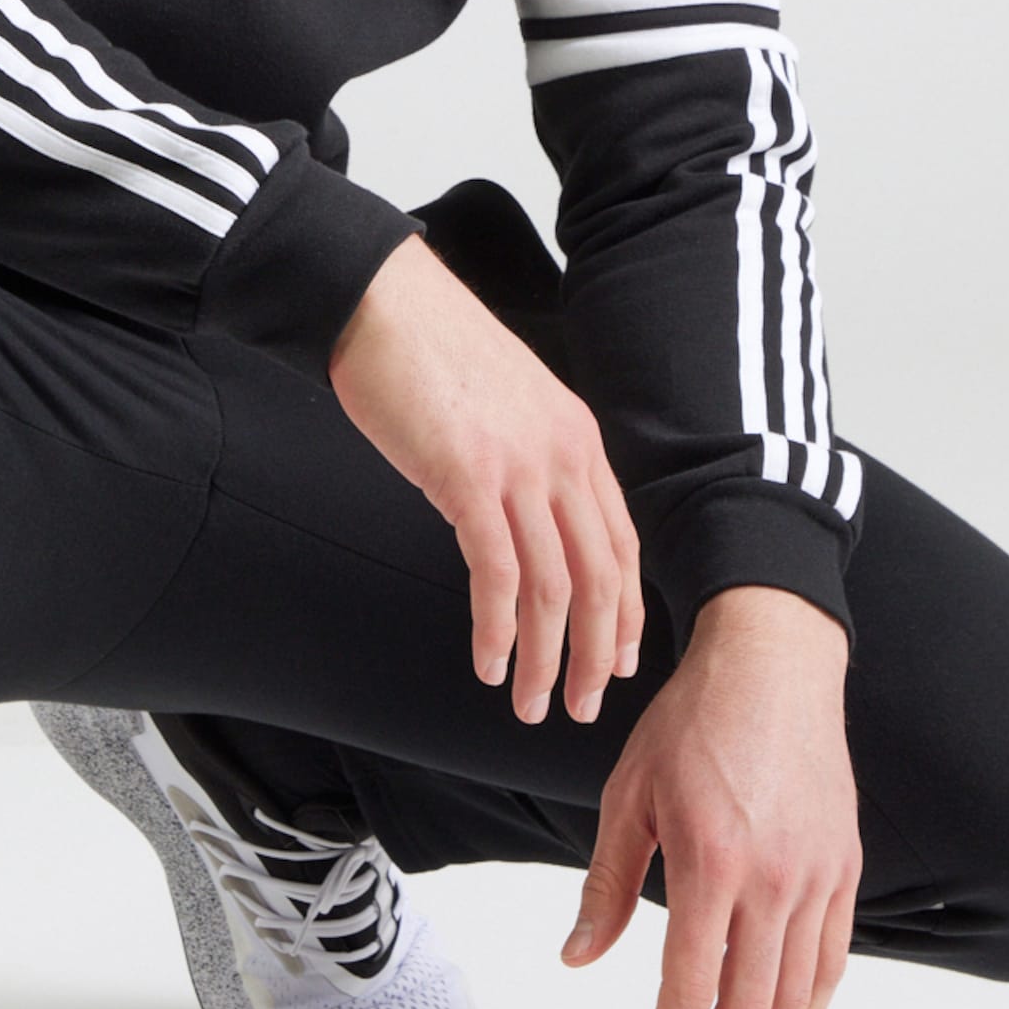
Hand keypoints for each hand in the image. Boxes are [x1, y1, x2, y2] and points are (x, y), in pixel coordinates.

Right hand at [329, 233, 641, 725]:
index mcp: (578, 438)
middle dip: (598, 655)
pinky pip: (496, 574)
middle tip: (584, 706)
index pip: (621, 544)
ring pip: (554, 588)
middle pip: (600, 578)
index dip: (625, 612)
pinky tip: (486, 661)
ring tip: (530, 702)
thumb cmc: (432, 350)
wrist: (382, 302)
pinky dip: (496, 628)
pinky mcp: (468, 478)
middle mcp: (563, 455)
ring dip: (545, 658)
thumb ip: (532, 458)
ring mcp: (519, 467)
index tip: (620, 661)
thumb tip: (526, 518)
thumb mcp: (510, 404)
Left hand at [561, 584, 860, 1008]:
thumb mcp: (628, 795)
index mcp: (711, 864)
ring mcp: (816, 879)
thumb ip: (606, 885)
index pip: (690, 990)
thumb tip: (577, 957)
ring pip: (793, 999)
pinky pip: (831, 964)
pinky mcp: (843, 871)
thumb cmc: (693, 723)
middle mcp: (773, 881)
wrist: (774, 665)